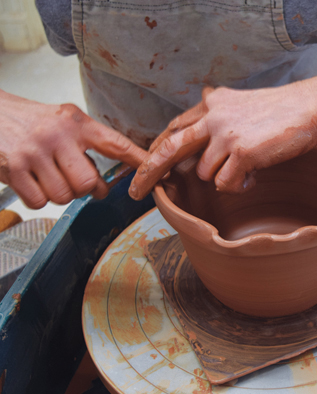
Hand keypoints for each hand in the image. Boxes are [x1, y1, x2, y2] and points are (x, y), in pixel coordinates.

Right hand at [0, 90, 147, 208]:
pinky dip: (39, 198)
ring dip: (61, 194)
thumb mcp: (64, 122)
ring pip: (65, 195)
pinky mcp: (14, 168)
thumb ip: (88, 145)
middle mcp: (57, 136)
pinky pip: (40, 201)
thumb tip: (106, 184)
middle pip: (88, 183)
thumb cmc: (31, 121)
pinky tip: (34, 182)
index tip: (155, 174)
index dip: (138, 162)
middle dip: (86, 189)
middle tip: (78, 181)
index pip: (115, 145)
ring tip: (52, 178)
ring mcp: (34, 152)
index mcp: (76, 123)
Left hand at [129, 82, 316, 199]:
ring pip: (205, 174)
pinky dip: (239, 186)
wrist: (312, 106)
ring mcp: (226, 135)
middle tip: (136, 192)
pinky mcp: (242, 153)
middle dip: (148, 172)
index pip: (175, 128)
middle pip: (170, 148)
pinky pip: (225, 184)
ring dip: (223, 179)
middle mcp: (213, 117)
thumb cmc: (282, 109)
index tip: (144, 165)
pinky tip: (254, 176)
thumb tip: (203, 95)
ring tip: (247, 170)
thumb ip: (219, 106)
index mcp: (212, 104)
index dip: (157, 148)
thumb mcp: (243, 101)